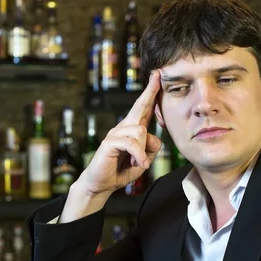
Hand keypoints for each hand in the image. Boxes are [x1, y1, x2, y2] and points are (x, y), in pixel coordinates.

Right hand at [76, 70, 162, 196]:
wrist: (101, 184)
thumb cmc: (122, 170)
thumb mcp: (143, 159)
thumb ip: (151, 147)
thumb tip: (152, 137)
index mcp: (133, 130)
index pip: (144, 109)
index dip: (151, 93)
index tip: (158, 77)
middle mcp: (123, 127)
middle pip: (139, 106)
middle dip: (150, 91)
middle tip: (158, 76)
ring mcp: (115, 133)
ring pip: (140, 132)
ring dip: (143, 151)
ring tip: (138, 163)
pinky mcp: (109, 142)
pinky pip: (130, 143)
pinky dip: (138, 155)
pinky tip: (138, 164)